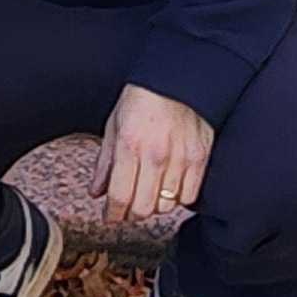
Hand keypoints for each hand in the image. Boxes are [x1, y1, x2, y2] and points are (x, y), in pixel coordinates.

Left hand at [97, 85, 214, 219]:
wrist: (177, 79)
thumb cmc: (142, 98)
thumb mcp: (114, 125)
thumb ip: (105, 163)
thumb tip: (96, 192)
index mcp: (130, 146)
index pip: (120, 196)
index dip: (113, 214)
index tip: (110, 217)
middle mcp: (155, 156)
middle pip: (143, 208)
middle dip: (131, 215)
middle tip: (127, 210)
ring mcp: (180, 158)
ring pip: (166, 206)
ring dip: (155, 206)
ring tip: (149, 195)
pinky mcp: (200, 158)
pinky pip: (189, 196)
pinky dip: (178, 199)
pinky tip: (170, 189)